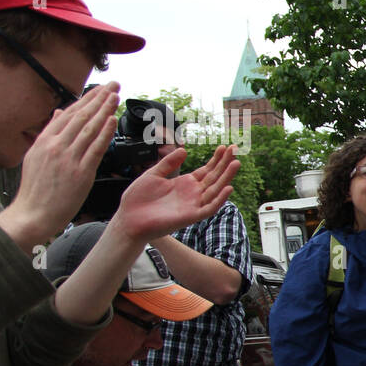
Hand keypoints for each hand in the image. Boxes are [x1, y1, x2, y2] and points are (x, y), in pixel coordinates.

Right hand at [0, 82, 119, 248]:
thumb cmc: (36, 188)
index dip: (86, 99)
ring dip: (104, 110)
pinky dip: (104, 133)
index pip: (69, 113)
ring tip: (116, 96)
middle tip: (114, 85)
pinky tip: (112, 120)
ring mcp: (68, 158)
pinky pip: (95, 149)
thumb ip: (48, 133)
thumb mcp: (35, 156)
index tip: (100, 89)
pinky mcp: (80, 172)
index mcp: (44, 140)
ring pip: (89, 129)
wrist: (33, 213)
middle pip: (81, 116)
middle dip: (99, 99)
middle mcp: (56, 146)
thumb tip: (56, 113)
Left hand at [109, 144, 239, 243]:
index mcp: (184, 184)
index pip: (206, 170)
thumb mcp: (153, 174)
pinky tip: (228, 187)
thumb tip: (184, 150)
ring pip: (216, 189)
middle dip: (225, 163)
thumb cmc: (138, 199)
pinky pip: (209, 208)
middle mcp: (192, 194)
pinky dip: (220, 199)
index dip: (216, 159)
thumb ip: (169, 163)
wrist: (129, 219)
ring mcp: (193, 205)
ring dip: (227, 177)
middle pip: (214, 177)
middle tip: (235, 149)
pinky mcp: (191, 216)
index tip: (224, 147)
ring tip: (236, 163)